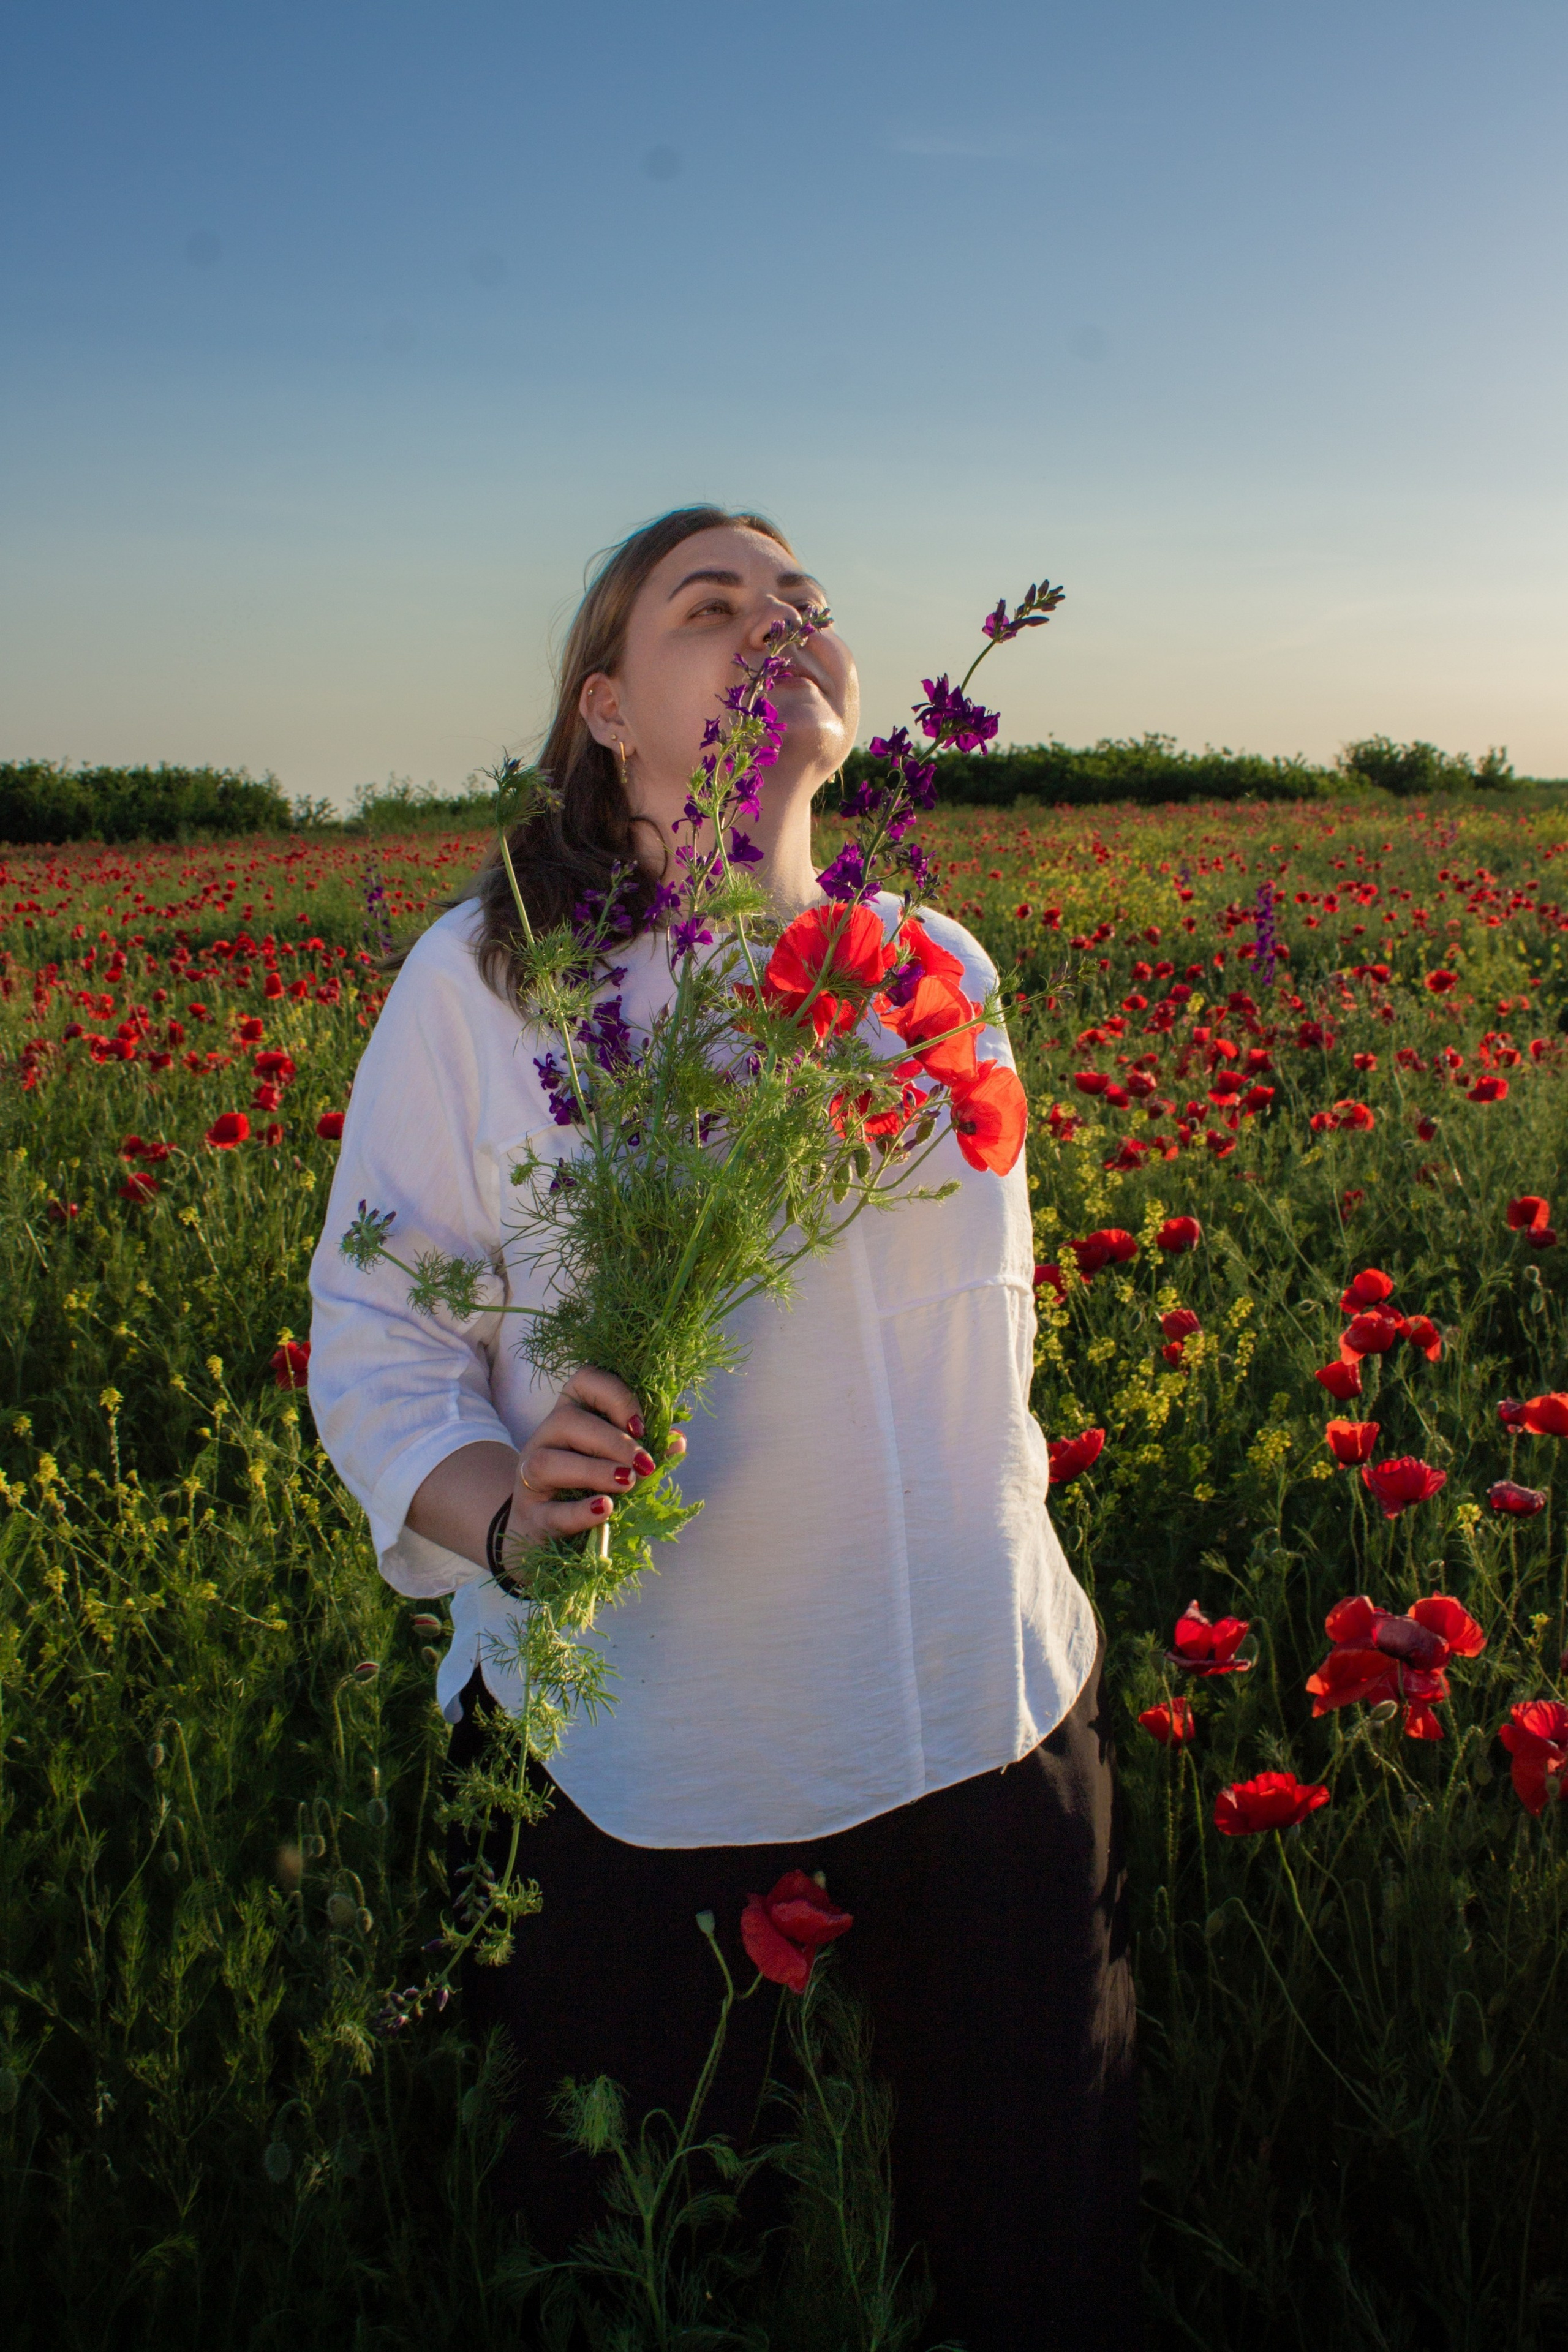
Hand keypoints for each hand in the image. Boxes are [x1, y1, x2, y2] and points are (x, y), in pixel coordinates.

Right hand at [509, 1365, 685, 1547]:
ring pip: (549, 1462)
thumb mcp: (619, 1462)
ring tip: (627, 1483)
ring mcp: (529, 1477)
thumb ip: (647, 1448)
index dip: (615, 1396)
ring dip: (594, 1471)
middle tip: (645, 1465)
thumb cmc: (590, 1486)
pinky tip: (605, 1510)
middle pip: (568, 1421)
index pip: (584, 1380)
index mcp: (571, 1413)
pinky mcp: (531, 1516)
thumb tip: (676, 1440)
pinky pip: (550, 1512)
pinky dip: (580, 1512)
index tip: (640, 1426)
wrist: (550, 1529)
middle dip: (614, 1442)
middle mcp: (545, 1437)